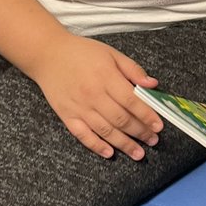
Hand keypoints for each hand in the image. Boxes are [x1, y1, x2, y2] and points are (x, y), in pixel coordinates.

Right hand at [28, 33, 163, 159]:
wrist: (47, 54)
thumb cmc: (82, 53)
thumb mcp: (111, 54)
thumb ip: (133, 70)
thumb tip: (152, 84)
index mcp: (106, 77)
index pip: (131, 101)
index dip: (147, 115)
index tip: (158, 126)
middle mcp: (93, 95)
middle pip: (121, 119)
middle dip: (140, 132)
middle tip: (153, 140)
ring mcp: (79, 107)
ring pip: (105, 130)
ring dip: (123, 144)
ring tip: (138, 153)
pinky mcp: (66, 115)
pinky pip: (82, 135)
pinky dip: (96, 145)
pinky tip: (109, 153)